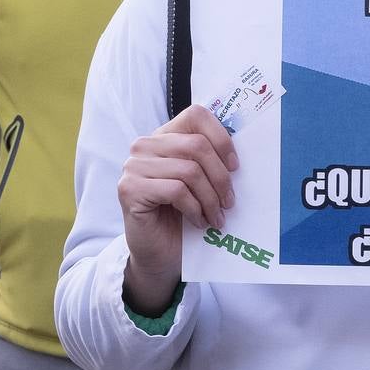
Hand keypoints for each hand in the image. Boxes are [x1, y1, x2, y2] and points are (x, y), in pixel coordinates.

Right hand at [118, 105, 237, 314]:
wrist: (159, 255)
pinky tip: (199, 222)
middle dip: (220, 177)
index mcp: (164, 136)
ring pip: (189, 170)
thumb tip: (239, 152)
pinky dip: (195, 209)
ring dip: (210, 198)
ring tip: (217, 217)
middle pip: (197, 146)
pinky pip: (176, 190)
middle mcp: (144, 146)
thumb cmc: (182, 216)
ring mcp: (133, 166)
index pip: (196, 115)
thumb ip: (210, 161)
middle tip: (230, 202)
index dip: (221, 138)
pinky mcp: (130, 189)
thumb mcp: (200, 183)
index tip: (235, 166)